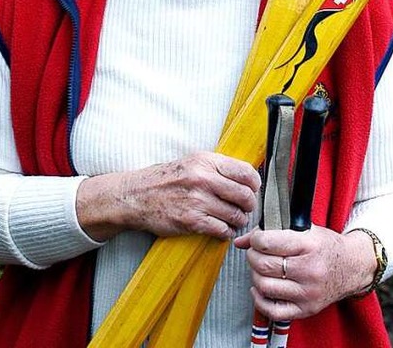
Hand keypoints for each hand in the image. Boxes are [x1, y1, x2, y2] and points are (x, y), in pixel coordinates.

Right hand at [76, 151, 260, 241]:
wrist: (137, 195)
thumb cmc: (167, 178)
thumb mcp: (193, 162)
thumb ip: (217, 167)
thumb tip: (247, 177)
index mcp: (206, 161)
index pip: (245, 172)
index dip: (255, 183)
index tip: (254, 189)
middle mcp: (203, 179)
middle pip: (244, 195)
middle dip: (250, 205)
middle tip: (247, 208)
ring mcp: (197, 201)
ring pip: (235, 215)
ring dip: (239, 220)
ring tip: (235, 220)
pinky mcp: (191, 221)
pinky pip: (221, 230)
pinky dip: (226, 232)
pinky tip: (222, 230)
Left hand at [234, 225, 375, 321]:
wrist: (352, 267)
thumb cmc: (326, 246)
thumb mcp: (305, 230)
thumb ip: (273, 232)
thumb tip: (242, 241)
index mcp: (309, 245)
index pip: (269, 243)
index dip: (256, 239)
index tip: (256, 239)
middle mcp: (309, 271)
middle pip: (264, 265)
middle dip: (253, 256)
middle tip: (255, 252)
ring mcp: (307, 293)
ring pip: (265, 286)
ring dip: (255, 275)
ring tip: (260, 268)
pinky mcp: (306, 309)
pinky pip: (273, 310)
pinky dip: (260, 299)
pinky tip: (260, 288)